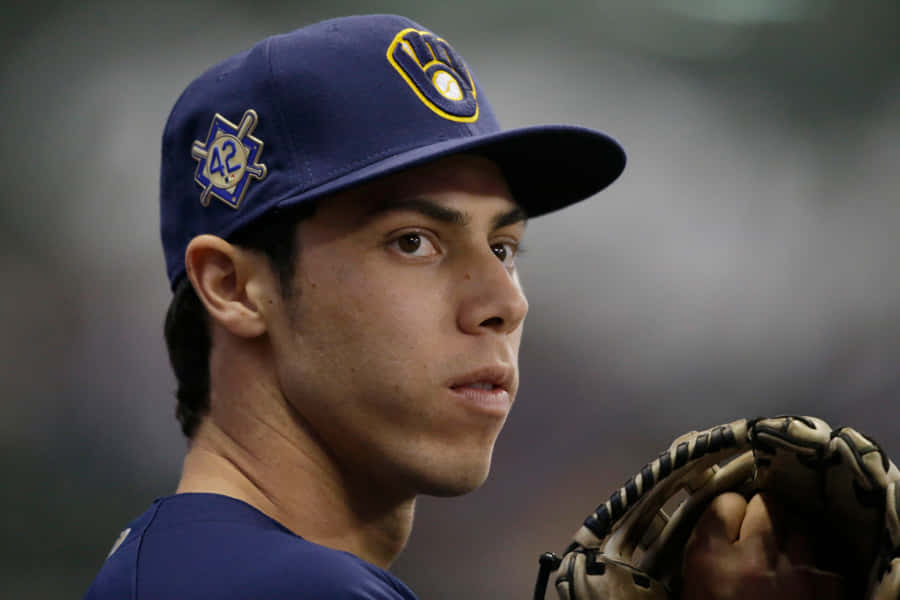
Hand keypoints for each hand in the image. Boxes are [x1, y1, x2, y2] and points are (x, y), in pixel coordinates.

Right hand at [681, 492, 845, 598]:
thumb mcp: (691, 590)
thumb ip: (703, 554)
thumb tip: (714, 529)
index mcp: (709, 557)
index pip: (723, 503)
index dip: (727, 514)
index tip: (727, 524)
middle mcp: (753, 556)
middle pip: (764, 504)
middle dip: (761, 514)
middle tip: (758, 530)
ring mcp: (796, 570)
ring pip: (799, 526)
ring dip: (792, 535)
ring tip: (786, 550)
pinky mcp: (828, 588)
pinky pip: (826, 561)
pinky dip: (817, 569)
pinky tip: (807, 579)